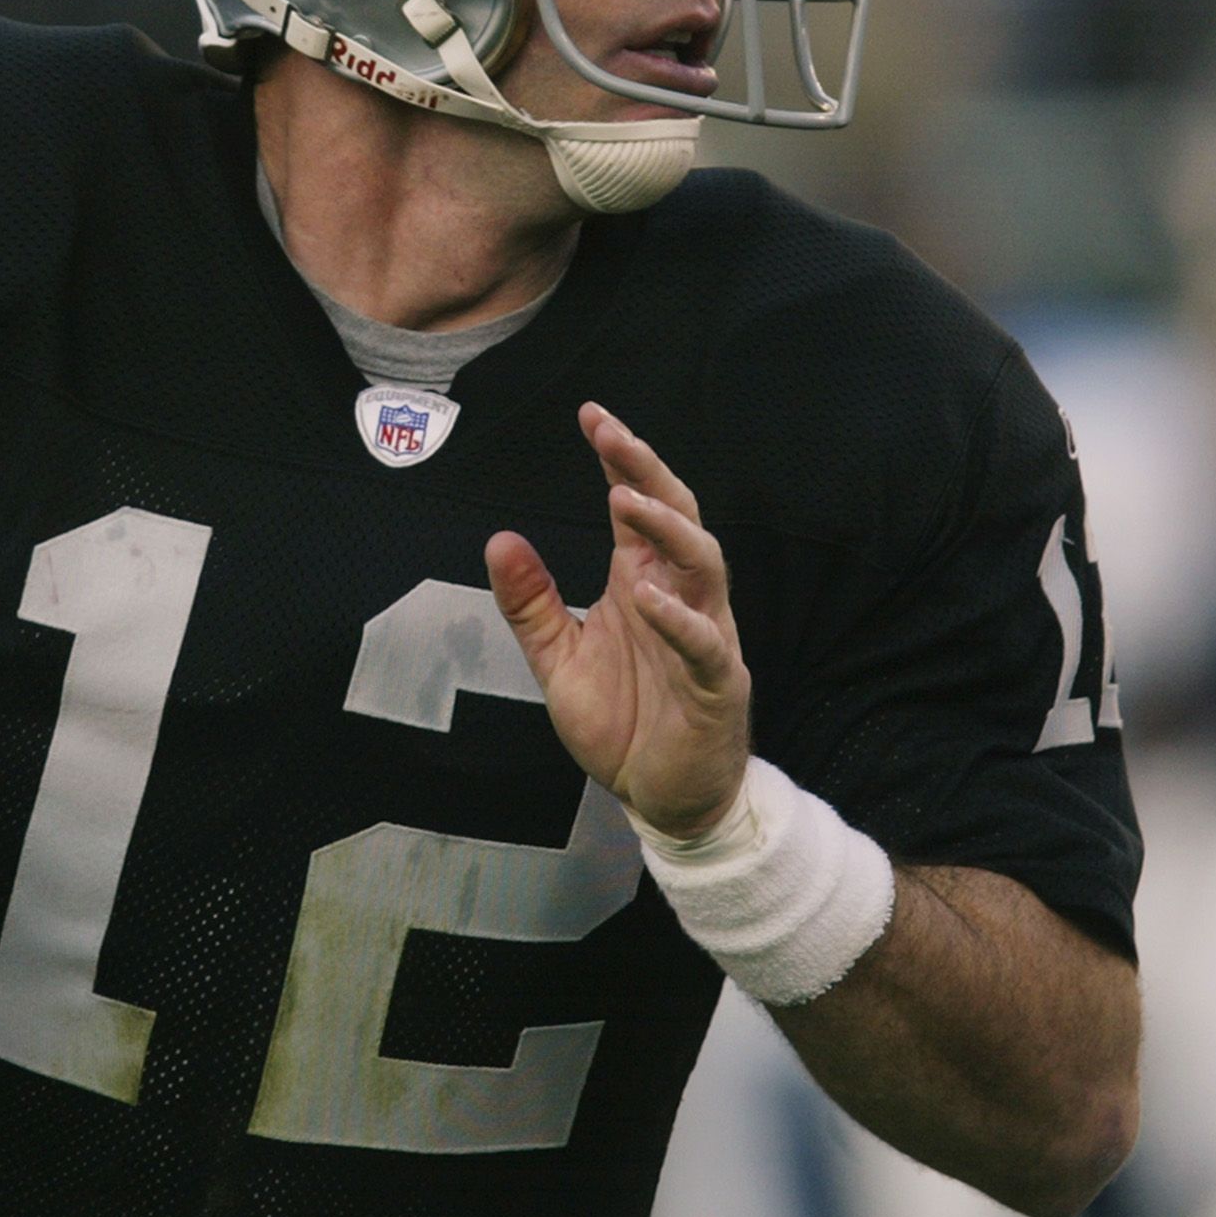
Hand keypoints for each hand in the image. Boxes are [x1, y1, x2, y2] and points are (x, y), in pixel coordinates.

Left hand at [487, 403, 749, 837]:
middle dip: (647, 472)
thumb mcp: (558, 661)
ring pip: (704, 565)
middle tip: (612, 434)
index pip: (637, 508)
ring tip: (627, 500)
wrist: (666, 800)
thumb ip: (531, 605)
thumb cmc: (624, 724)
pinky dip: (678, 618)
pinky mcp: (717, 686)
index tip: (592, 416)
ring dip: (667, 530)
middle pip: (677, 517)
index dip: (621, 461)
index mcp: (643, 584)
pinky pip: (705, 644)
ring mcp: (705, 638)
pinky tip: (648, 596)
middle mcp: (680, 598)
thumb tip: (498, 540)